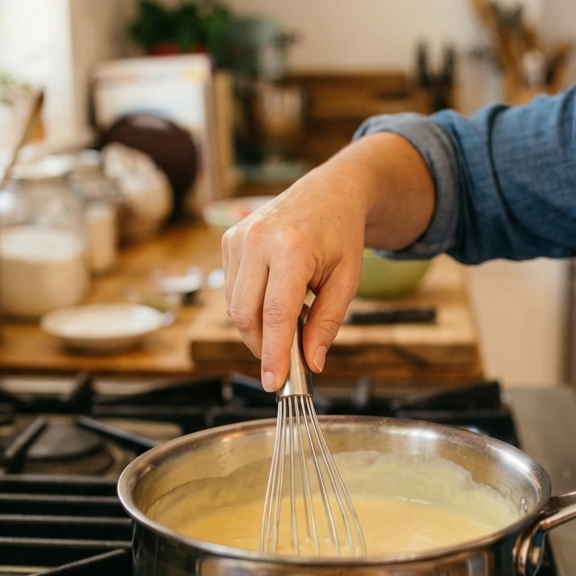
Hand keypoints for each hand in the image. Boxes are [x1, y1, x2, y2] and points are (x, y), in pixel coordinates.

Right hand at [222, 135, 434, 392]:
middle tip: (285, 359)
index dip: (274, 354)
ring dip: (257, 326)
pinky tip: (274, 297)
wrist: (331, 192)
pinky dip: (249, 305)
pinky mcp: (229, 239)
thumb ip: (326, 323)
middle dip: (262, 345)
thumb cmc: (341, 235)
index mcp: (293, 248)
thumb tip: (311, 362)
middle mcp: (259, 240)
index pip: (276, 314)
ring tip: (290, 319)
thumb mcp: (346, 280)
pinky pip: (230, 289)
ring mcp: (239, 237)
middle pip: (246, 314)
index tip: (274, 383)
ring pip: (234, 305)